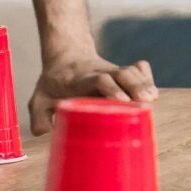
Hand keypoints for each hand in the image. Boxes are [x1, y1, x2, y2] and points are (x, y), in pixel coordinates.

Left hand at [30, 53, 158, 135]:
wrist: (66, 58)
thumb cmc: (52, 86)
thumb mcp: (38, 100)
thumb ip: (39, 117)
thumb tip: (47, 132)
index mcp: (81, 79)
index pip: (100, 79)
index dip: (112, 89)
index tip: (123, 101)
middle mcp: (101, 73)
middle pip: (122, 73)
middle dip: (135, 86)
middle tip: (145, 103)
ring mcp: (113, 72)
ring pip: (132, 72)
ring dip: (144, 84)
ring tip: (152, 100)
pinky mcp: (123, 73)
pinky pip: (139, 69)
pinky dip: (147, 78)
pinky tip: (152, 93)